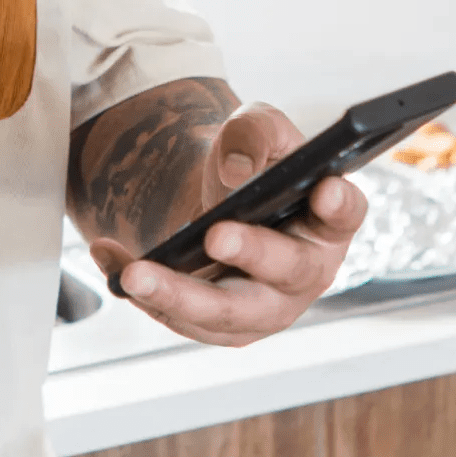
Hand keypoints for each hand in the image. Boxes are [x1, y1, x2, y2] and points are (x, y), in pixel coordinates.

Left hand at [88, 102, 367, 347]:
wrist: (222, 201)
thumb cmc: (254, 165)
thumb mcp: (256, 129)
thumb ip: (254, 132)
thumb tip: (236, 171)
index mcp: (328, 219)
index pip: (346, 212)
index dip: (339, 203)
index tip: (324, 189)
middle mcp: (307, 271)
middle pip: (286, 272)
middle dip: (251, 252)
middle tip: (216, 233)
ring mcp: (267, 308)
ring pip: (227, 313)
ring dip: (178, 295)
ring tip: (135, 273)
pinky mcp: (224, 327)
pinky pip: (182, 318)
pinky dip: (143, 290)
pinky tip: (109, 259)